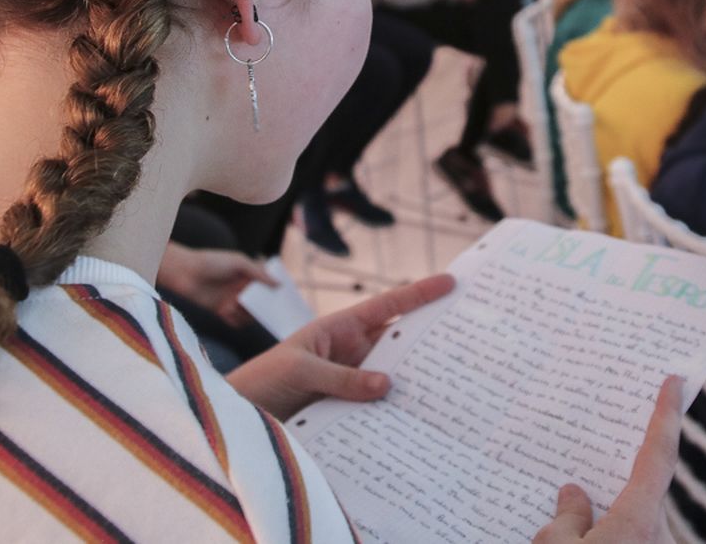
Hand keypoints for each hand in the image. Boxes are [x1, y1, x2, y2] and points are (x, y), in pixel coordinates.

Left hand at [156, 243, 273, 325]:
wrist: (184, 272)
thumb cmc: (211, 262)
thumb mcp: (239, 262)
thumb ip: (259, 274)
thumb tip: (279, 285)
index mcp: (249, 274)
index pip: (268, 284)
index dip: (276, 291)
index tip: (287, 298)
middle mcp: (242, 288)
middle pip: (261, 302)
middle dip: (266, 307)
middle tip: (271, 311)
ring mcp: (233, 299)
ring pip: (249, 314)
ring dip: (247, 313)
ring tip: (237, 304)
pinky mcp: (221, 310)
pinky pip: (235, 321)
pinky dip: (235, 319)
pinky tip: (227, 310)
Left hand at [226, 274, 455, 419]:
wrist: (237, 417)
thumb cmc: (261, 380)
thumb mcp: (298, 370)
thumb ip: (341, 378)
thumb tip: (388, 386)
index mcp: (340, 329)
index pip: (387, 307)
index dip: (419, 293)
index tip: (451, 281)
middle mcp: (352, 353)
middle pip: (400, 344)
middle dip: (431, 340)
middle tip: (468, 340)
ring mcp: (353, 383)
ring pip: (393, 379)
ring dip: (417, 384)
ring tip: (451, 390)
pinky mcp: (350, 412)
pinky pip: (380, 410)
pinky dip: (397, 415)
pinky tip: (418, 425)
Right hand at [533, 376, 684, 543]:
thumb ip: (565, 518)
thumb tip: (573, 495)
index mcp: (639, 521)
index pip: (658, 455)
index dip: (666, 415)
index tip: (674, 382)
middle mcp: (659, 537)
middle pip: (642, 493)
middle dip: (617, 481)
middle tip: (588, 471)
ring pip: (636, 523)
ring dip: (611, 519)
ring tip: (571, 517)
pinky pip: (633, 540)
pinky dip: (613, 537)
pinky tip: (582, 538)